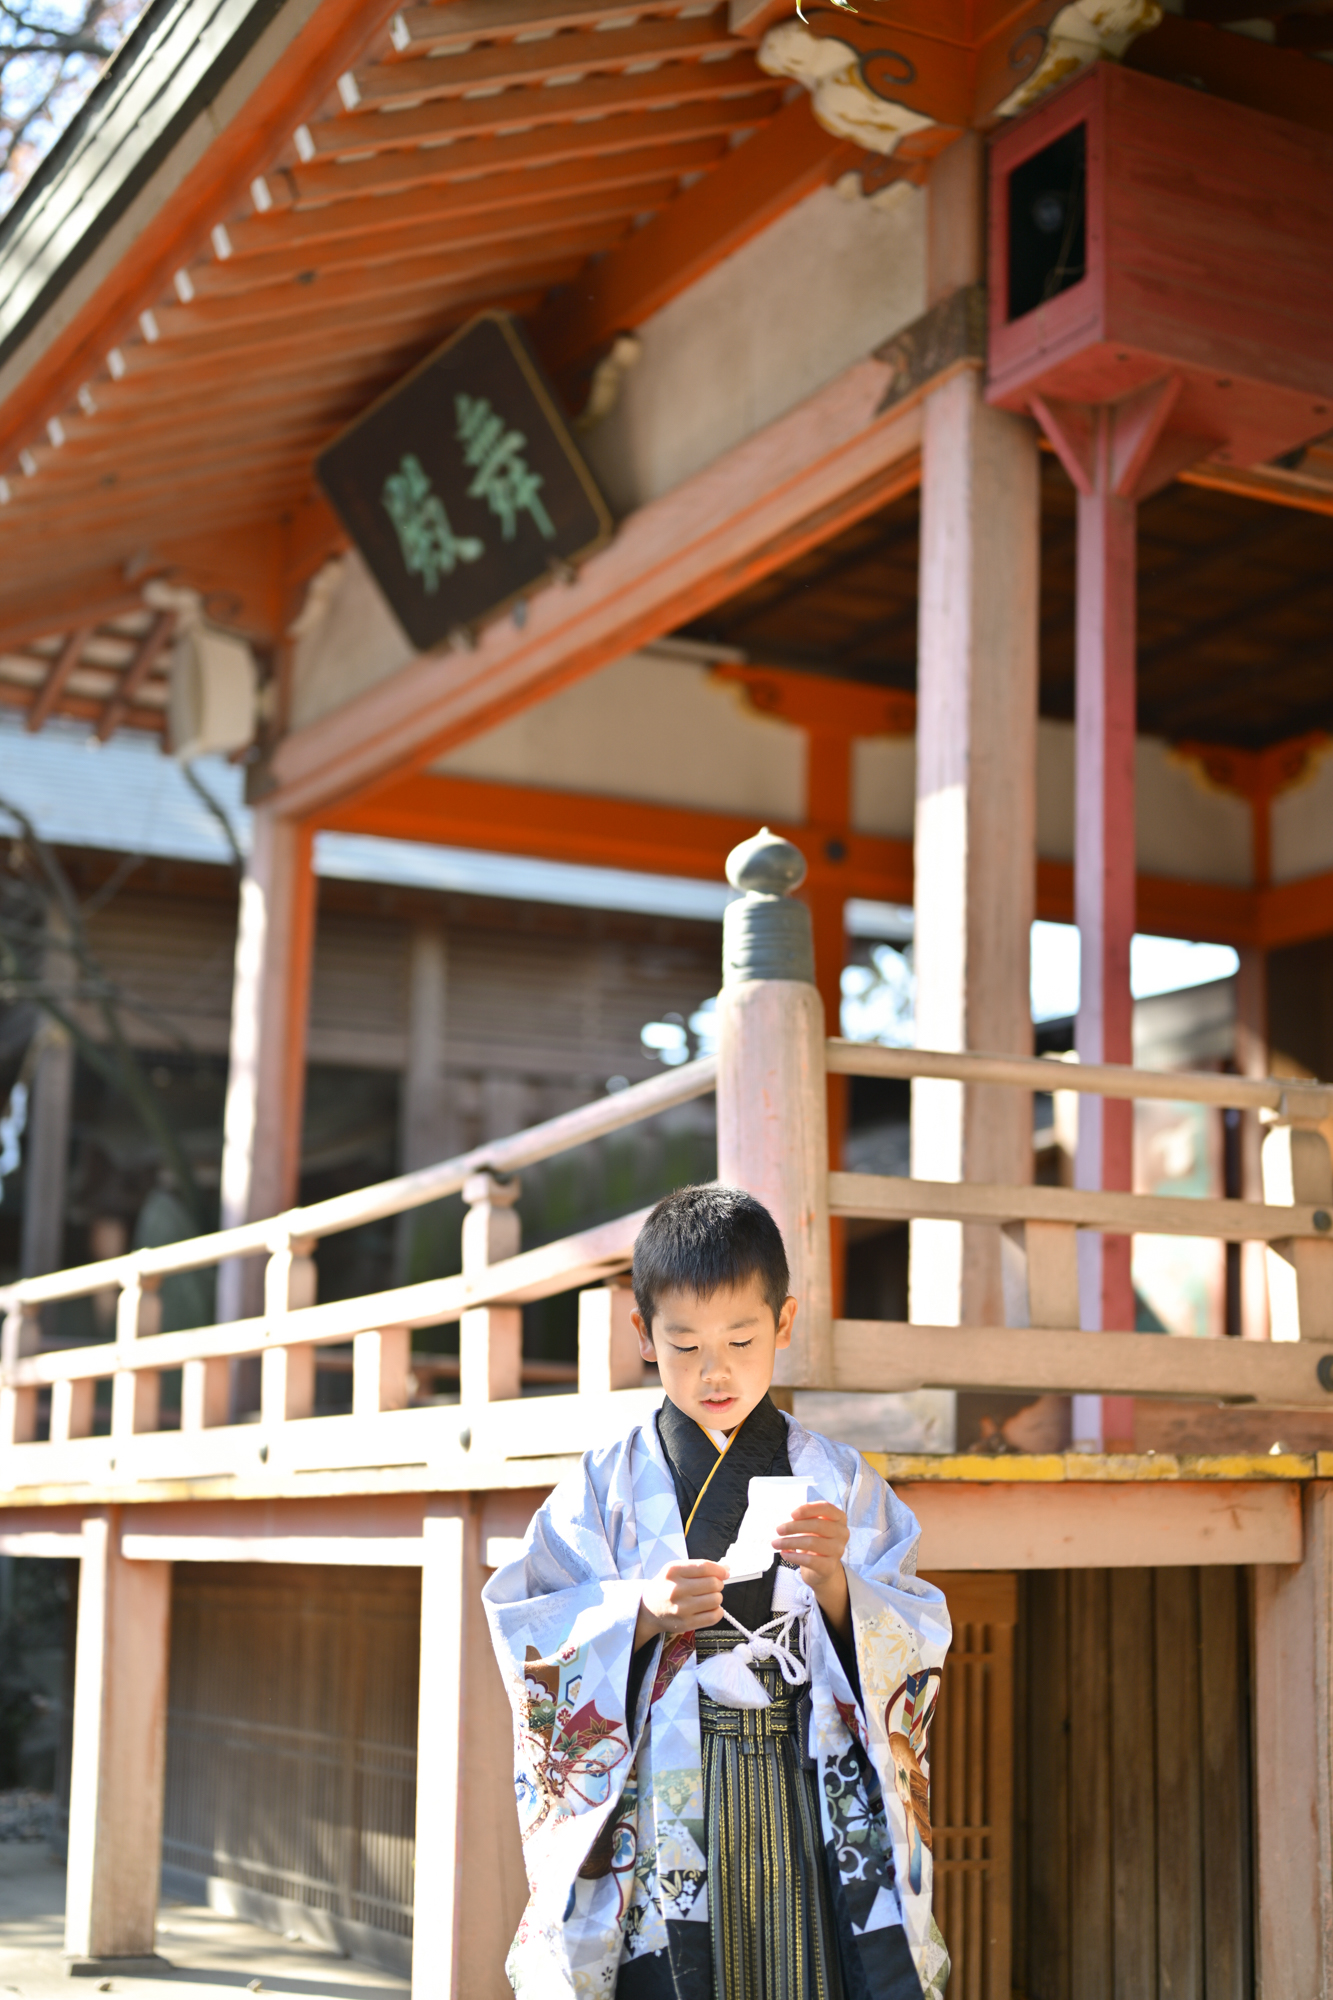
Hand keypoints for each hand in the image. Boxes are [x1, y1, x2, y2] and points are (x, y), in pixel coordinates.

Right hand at [635, 1561, 726, 1650]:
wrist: (648, 1610)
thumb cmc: (666, 1586)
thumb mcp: (676, 1570)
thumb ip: (699, 1567)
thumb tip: (726, 1569)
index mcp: (673, 1571)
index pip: (704, 1567)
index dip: (719, 1569)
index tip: (724, 1572)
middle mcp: (676, 1589)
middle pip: (712, 1583)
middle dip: (718, 1583)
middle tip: (713, 1586)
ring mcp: (681, 1608)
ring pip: (715, 1600)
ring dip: (717, 1597)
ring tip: (708, 1597)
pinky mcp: (686, 1624)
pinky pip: (713, 1617)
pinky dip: (718, 1611)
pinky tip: (710, 1608)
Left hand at [773, 1503, 850, 1634]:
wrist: (825, 1576)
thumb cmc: (815, 1548)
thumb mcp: (812, 1531)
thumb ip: (805, 1520)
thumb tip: (782, 1513)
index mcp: (839, 1521)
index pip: (828, 1508)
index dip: (810, 1508)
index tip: (792, 1512)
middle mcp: (842, 1535)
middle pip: (818, 1525)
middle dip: (795, 1526)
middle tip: (778, 1529)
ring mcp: (838, 1552)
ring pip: (814, 1542)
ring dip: (791, 1541)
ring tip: (775, 1543)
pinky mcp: (830, 1568)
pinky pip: (812, 1560)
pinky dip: (796, 1555)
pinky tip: (784, 1554)